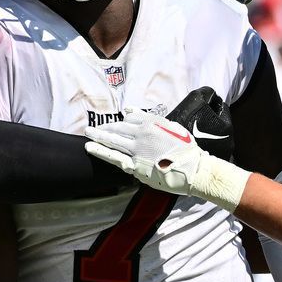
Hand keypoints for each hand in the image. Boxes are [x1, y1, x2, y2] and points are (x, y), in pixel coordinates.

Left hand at [85, 108, 251, 210]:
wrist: (193, 170)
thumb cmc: (187, 150)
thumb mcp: (174, 127)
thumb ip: (153, 118)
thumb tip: (131, 111)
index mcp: (152, 123)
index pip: (129, 118)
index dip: (121, 121)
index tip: (115, 123)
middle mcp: (141, 133)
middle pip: (117, 128)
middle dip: (104, 127)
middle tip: (93, 128)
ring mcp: (136, 149)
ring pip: (112, 140)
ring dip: (98, 136)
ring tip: (88, 133)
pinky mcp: (134, 165)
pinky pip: (113, 157)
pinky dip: (100, 151)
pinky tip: (90, 148)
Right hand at [165, 87, 233, 161]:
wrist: (169, 152)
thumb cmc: (182, 124)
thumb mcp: (195, 99)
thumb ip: (207, 93)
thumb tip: (211, 95)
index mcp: (227, 127)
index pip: (222, 109)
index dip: (210, 106)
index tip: (199, 109)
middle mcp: (228, 143)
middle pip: (220, 125)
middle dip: (210, 122)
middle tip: (194, 122)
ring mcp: (221, 157)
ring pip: (216, 139)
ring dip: (207, 135)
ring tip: (192, 135)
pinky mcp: (212, 166)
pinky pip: (210, 152)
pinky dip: (204, 148)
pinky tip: (192, 148)